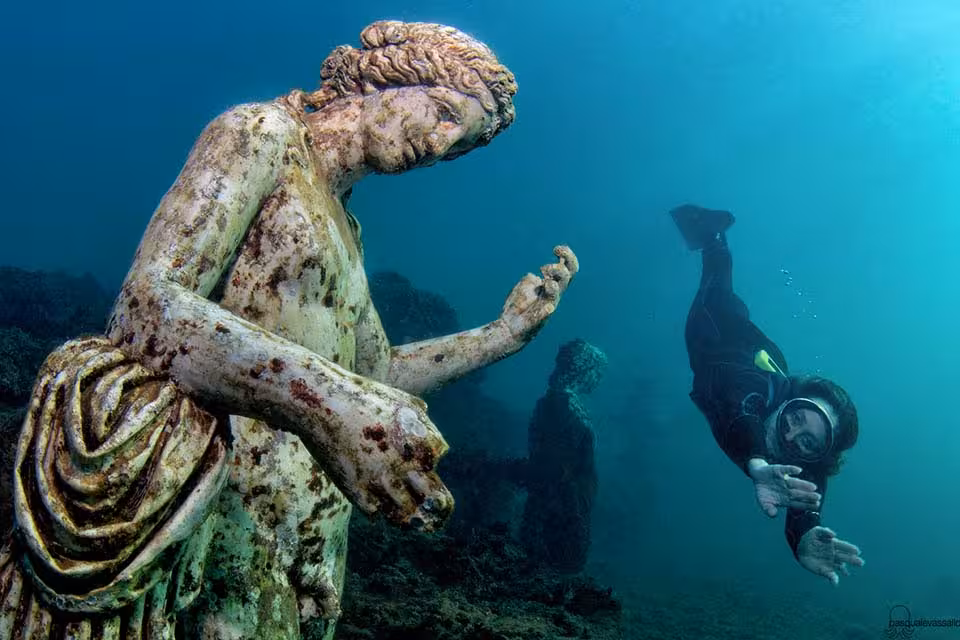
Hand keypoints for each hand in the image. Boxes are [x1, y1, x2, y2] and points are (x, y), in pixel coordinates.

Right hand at [295, 377, 453, 531]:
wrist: (321, 402)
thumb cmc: (359, 396)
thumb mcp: (398, 399)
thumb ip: (417, 414)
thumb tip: (426, 421)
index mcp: (419, 441)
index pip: (436, 462)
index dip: (427, 461)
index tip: (417, 460)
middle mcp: (405, 464)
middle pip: (435, 499)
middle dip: (433, 502)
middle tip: (420, 497)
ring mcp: (381, 479)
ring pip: (406, 512)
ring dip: (405, 511)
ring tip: (397, 503)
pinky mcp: (356, 489)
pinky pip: (375, 513)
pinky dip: (376, 508)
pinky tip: (371, 497)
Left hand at [499, 245, 577, 342]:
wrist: (509, 327)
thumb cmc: (518, 306)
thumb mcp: (525, 286)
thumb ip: (531, 279)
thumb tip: (537, 276)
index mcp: (552, 285)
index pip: (567, 268)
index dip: (567, 255)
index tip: (556, 249)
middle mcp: (554, 294)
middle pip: (569, 275)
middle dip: (564, 263)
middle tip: (546, 266)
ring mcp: (548, 305)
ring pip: (559, 288)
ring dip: (554, 278)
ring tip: (543, 275)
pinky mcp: (541, 317)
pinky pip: (547, 311)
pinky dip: (546, 307)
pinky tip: (547, 306)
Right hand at [747, 458, 820, 516]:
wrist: (758, 476)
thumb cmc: (764, 492)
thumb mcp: (764, 502)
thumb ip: (768, 509)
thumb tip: (773, 515)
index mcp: (786, 499)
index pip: (798, 503)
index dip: (806, 505)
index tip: (816, 506)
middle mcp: (787, 489)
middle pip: (798, 493)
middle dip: (808, 496)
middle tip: (818, 497)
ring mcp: (783, 480)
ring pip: (795, 482)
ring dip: (803, 484)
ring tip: (813, 487)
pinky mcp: (778, 470)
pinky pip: (786, 469)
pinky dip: (791, 469)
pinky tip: (798, 470)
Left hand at [797, 526, 864, 584]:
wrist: (801, 548)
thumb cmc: (811, 538)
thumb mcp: (816, 531)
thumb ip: (824, 531)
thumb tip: (833, 534)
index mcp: (833, 544)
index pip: (843, 546)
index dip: (850, 549)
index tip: (857, 551)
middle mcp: (834, 554)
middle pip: (845, 557)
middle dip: (852, 560)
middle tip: (861, 563)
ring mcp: (830, 562)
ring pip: (839, 567)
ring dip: (844, 570)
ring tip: (847, 573)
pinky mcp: (824, 570)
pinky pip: (830, 575)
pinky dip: (833, 580)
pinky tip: (835, 583)